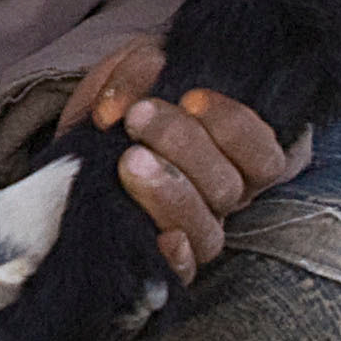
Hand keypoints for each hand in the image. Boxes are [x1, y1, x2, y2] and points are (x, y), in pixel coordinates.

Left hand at [56, 39, 304, 286]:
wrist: (75, 144)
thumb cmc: (122, 103)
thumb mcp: (132, 68)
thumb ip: (141, 67)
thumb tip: (126, 103)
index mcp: (234, 152)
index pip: (266, 153)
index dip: (236, 127)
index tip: (191, 97)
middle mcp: (224, 196)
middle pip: (230, 186)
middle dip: (185, 146)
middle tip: (139, 118)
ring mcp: (194, 232)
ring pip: (207, 230)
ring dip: (169, 192)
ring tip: (128, 160)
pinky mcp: (161, 261)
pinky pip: (181, 273)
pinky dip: (174, 257)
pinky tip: (158, 235)